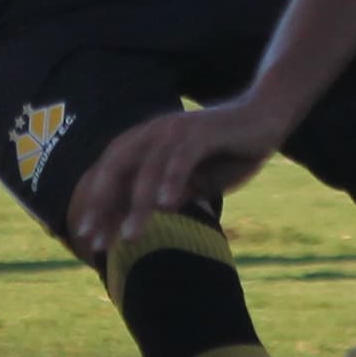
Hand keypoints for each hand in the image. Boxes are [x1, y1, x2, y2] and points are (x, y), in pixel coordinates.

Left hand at [67, 100, 286, 258]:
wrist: (267, 117)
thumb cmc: (229, 151)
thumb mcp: (196, 181)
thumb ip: (173, 195)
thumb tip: (152, 217)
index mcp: (147, 141)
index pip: (112, 174)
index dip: (98, 205)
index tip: (88, 238)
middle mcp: (155, 132)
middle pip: (117, 168)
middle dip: (102, 205)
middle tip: (94, 239)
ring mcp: (177, 130)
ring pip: (148, 168)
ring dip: (137, 204)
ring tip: (130, 236)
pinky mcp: (202, 131)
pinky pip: (181, 158)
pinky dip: (172, 181)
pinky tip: (167, 207)